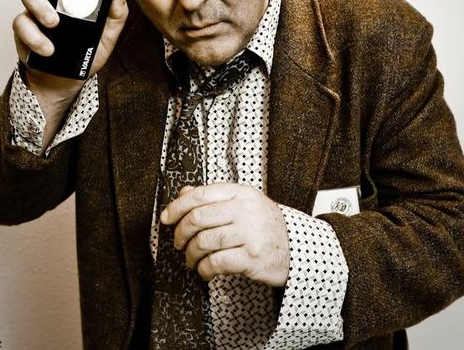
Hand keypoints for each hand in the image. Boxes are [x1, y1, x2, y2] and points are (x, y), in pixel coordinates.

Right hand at [12, 0, 128, 94]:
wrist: (68, 79)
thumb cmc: (88, 51)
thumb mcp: (108, 34)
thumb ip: (117, 14)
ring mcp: (36, 8)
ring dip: (39, 5)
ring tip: (53, 23)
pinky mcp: (23, 27)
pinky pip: (21, 23)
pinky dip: (34, 35)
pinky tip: (48, 48)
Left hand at [161, 183, 289, 286]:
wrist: (297, 248)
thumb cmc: (265, 225)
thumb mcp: (244, 203)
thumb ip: (215, 197)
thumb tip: (183, 193)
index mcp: (240, 193)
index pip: (200, 194)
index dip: (177, 206)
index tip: (166, 218)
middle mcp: (245, 210)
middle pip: (198, 218)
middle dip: (180, 233)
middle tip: (178, 242)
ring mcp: (250, 234)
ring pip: (204, 242)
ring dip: (191, 254)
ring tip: (191, 259)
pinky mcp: (252, 258)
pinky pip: (216, 263)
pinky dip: (204, 269)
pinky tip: (205, 270)